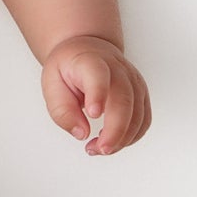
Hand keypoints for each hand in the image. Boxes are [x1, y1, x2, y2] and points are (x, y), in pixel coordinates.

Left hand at [40, 35, 150, 155]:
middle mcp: (118, 70)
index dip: (98, 94)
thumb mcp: (51, 83)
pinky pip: (144, 121)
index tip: (93, 113)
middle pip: (124, 100)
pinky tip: (114, 142)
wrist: (87, 49)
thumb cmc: (69, 67)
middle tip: (99, 148)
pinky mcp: (141, 94)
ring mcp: (133, 81)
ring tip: (99, 148)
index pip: (98, 76)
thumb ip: (62, 110)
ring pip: (138, 114)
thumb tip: (81, 133)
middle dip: (114, 130)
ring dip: (122, 139)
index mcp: (91, 62)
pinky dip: (131, 137)